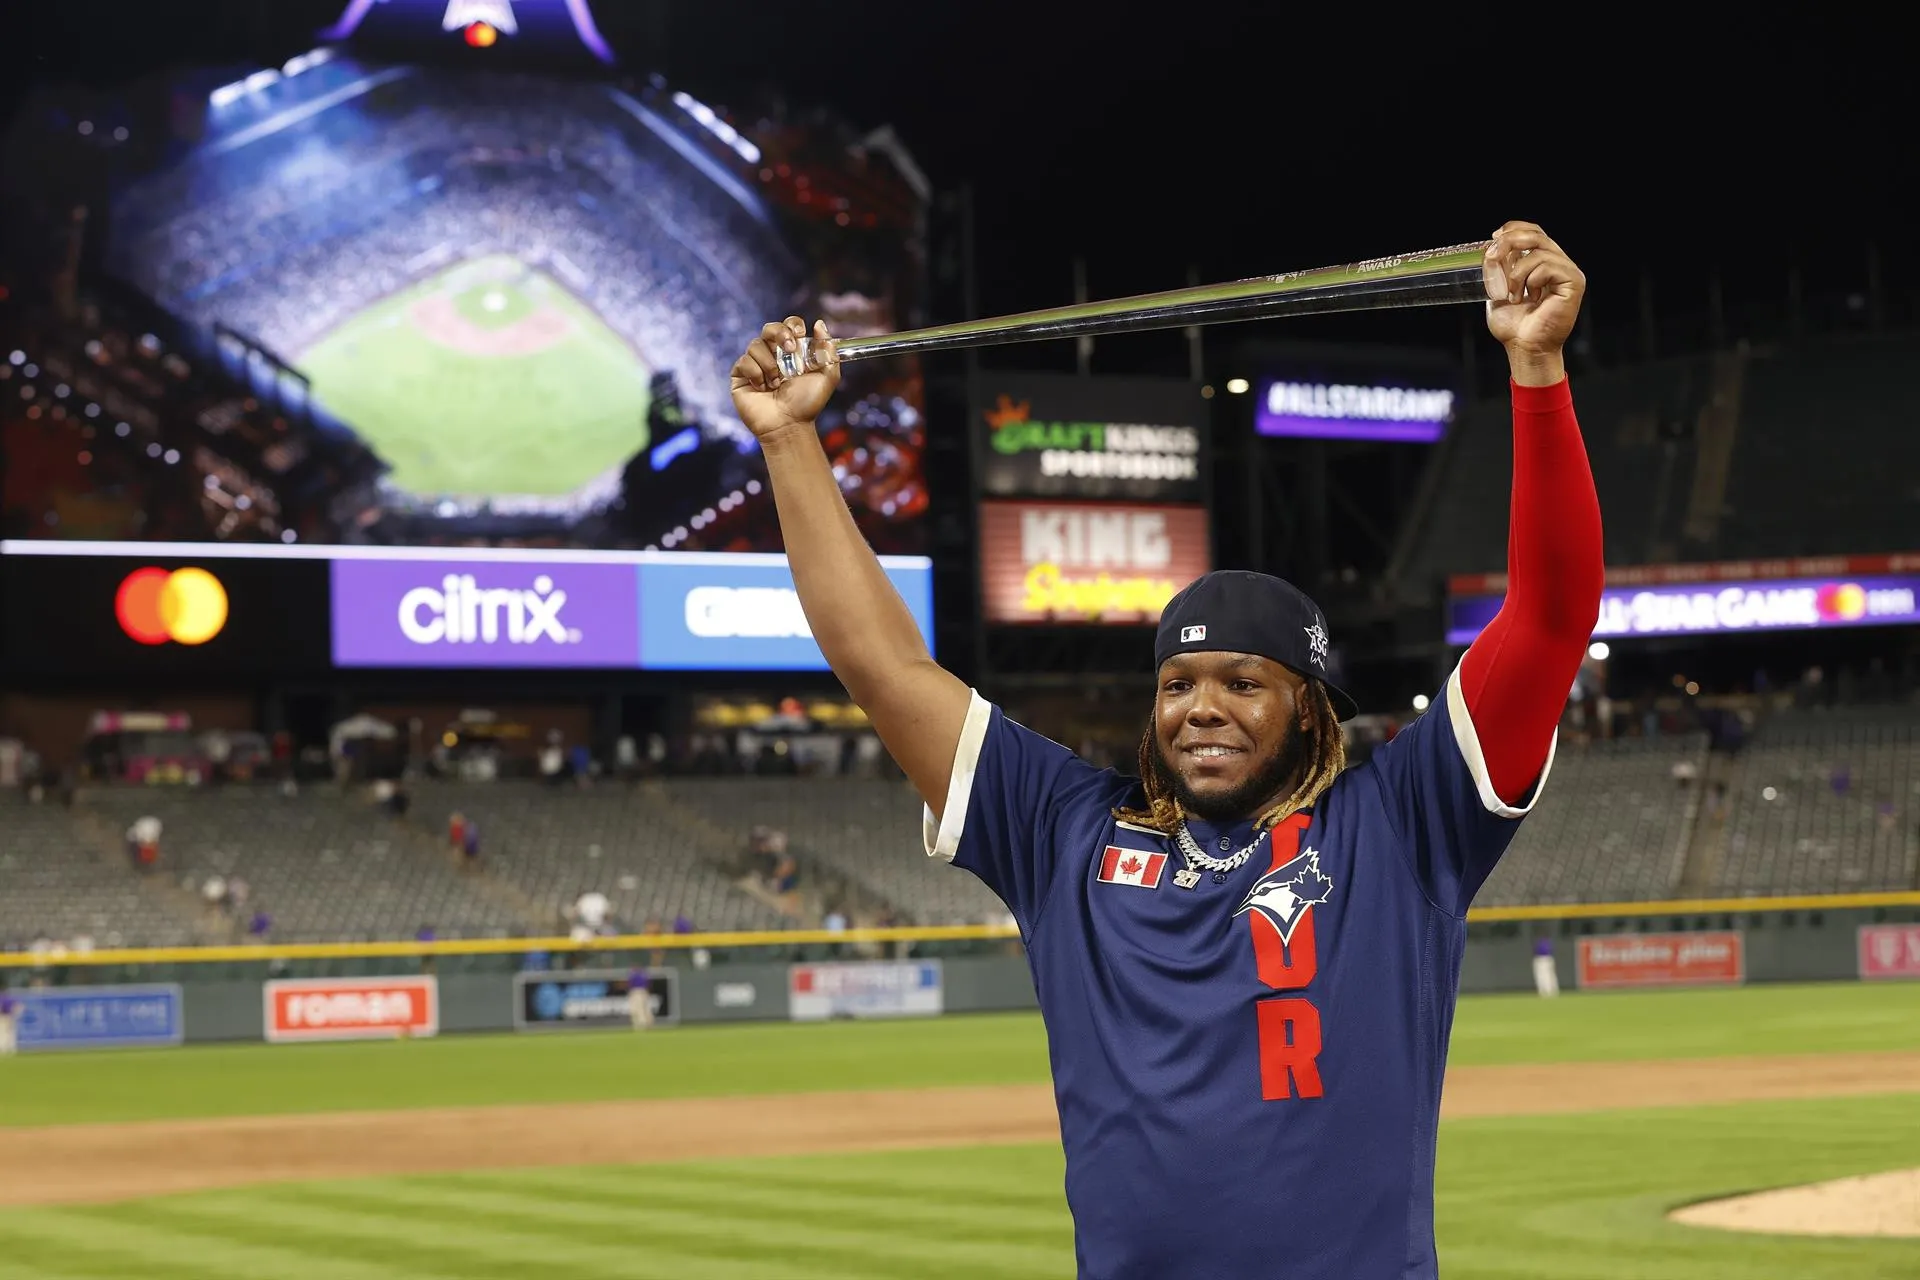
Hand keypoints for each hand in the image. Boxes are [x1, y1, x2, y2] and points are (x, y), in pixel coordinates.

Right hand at [730, 317, 839, 439]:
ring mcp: (756, 364)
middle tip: (789, 349)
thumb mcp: (827, 377)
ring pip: (756, 344)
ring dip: (770, 364)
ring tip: (777, 383)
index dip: (792, 326)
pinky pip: (744, 361)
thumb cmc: (807, 404)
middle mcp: (773, 355)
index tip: (799, 336)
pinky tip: (763, 388)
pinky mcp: (740, 375)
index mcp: (793, 352)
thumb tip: (819, 324)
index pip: (789, 326)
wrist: (789, 425)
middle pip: (769, 328)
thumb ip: (827, 350)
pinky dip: (756, 374)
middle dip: (779, 333)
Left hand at [1483, 222, 1584, 384]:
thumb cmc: (1514, 326)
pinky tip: (1530, 299)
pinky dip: (1531, 280)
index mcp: (1543, 264)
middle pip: (1536, 234)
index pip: (1534, 232)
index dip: (1514, 228)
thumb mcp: (1499, 291)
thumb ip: (1499, 269)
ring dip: (1516, 272)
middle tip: (1492, 258)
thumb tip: (1491, 250)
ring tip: (1513, 295)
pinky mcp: (1573, 282)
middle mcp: (1558, 264)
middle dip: (1509, 242)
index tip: (1494, 237)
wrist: (1524, 348)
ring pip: (1538, 251)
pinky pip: (1548, 266)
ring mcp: (1568, 272)